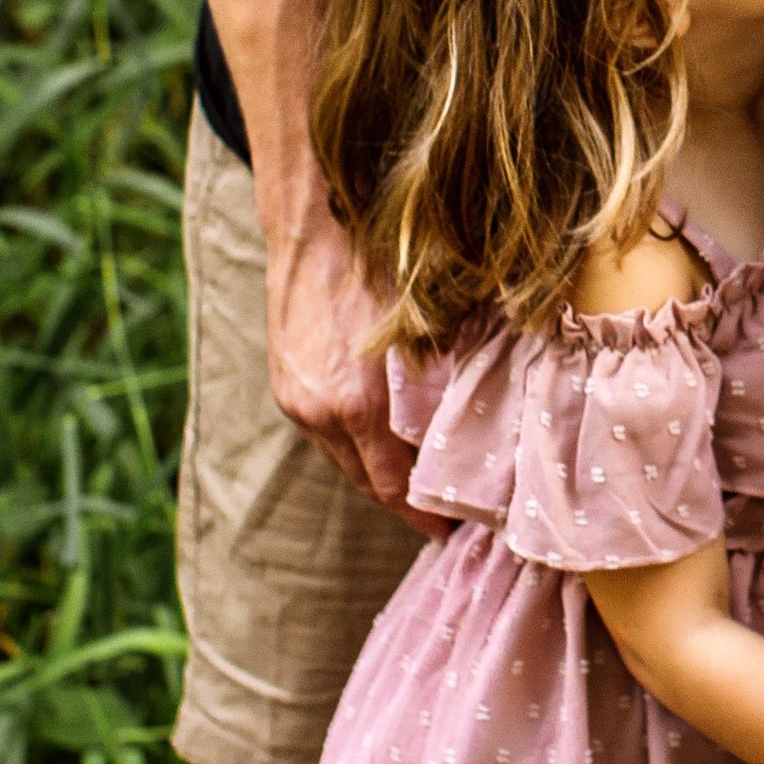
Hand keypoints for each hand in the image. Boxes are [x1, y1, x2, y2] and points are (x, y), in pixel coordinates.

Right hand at [264, 201, 439, 529]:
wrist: (309, 230)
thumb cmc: (374, 266)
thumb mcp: (422, 325)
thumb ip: (441, 376)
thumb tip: (480, 410)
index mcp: (358, 405)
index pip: (391, 484)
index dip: (419, 515)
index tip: (445, 533)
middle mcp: (321, 414)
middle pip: (364, 481)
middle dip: (400, 502)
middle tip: (437, 517)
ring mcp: (296, 402)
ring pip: (341, 459)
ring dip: (374, 473)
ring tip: (411, 483)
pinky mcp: (284, 387)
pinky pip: (322, 435)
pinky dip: (351, 446)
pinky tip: (376, 441)